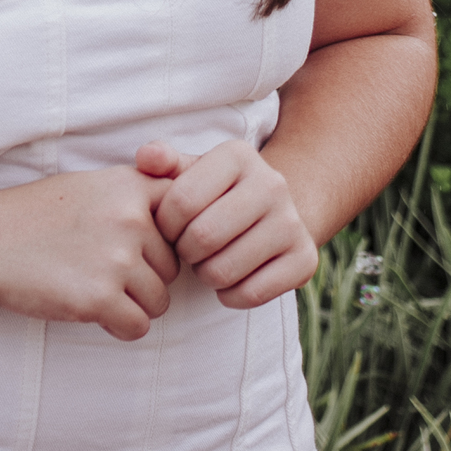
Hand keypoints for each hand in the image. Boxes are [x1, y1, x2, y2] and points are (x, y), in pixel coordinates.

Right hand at [0, 168, 180, 341]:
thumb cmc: (39, 214)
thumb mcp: (93, 186)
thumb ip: (138, 197)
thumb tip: (186, 224)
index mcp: (132, 186)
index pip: (185, 219)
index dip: (169, 240)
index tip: (145, 248)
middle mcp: (131, 219)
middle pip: (173, 267)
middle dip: (146, 276)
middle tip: (103, 269)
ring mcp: (117, 259)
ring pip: (160, 300)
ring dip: (133, 303)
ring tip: (95, 287)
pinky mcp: (99, 298)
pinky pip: (138, 326)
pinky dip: (119, 325)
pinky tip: (92, 309)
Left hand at [135, 139, 318, 310]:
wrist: (274, 212)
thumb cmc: (216, 193)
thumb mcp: (190, 171)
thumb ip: (162, 163)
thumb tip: (145, 158)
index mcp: (238, 155)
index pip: (180, 201)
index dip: (165, 225)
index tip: (169, 228)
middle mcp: (272, 183)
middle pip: (202, 237)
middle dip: (184, 251)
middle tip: (188, 249)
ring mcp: (293, 222)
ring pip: (223, 270)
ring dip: (205, 274)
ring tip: (208, 260)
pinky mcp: (305, 260)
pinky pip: (251, 294)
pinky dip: (230, 295)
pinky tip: (230, 279)